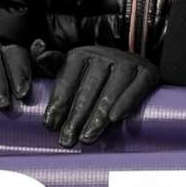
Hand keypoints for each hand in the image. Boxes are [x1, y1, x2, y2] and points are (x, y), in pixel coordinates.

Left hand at [43, 47, 157, 147]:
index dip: (58, 103)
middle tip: (68, 139)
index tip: (51, 125)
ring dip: (99, 115)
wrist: (133, 68)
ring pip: (111, 89)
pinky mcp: (147, 71)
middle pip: (89, 88)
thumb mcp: (69, 68)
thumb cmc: (94, 76)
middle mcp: (104, 54)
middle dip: (76, 116)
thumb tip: (38, 47)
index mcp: (81, 54)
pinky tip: (115, 118)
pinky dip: (126, 102)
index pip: (67, 80)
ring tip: (88, 136)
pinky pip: (137, 87)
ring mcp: (127, 61)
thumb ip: (51, 63)